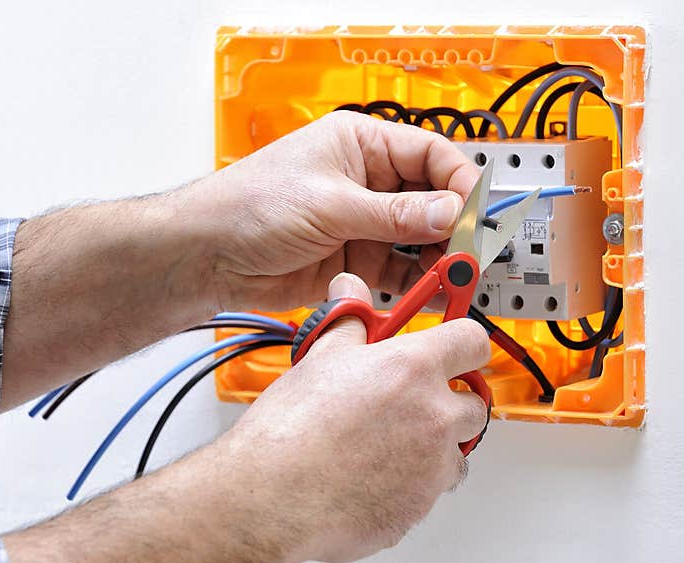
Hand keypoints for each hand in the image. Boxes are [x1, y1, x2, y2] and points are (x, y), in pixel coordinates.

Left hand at [197, 111, 479, 310]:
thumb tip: (450, 213)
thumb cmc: (251, 206)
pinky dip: (416, 284)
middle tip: (469, 255)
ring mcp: (363, 224)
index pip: (432, 155)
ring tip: (453, 279)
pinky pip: (399, 272)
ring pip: (420, 241)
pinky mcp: (355, 261)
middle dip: (453, 228)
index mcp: (362, 146)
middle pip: (432, 201)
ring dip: (439, 260)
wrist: (210, 256)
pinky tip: (430, 294)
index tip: (474, 215)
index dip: (459, 184)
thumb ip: (394, 214)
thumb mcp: (331, 203)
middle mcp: (368, 183)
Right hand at [217, 272, 489, 562]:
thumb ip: (349, 321)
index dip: (461, 342)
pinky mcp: (422, 506)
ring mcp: (433, 464)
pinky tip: (371, 476)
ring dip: (432, 447)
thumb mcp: (319, 357)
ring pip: (456, 450)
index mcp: (413, 368)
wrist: (274, 497)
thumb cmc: (290, 431)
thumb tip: (350, 289)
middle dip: (446, 402)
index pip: (472, 340)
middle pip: (474, 402)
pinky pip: (432, 489)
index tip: (452, 347)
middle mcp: (435, 414)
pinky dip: (412, 483)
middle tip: (407, 405)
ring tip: (383, 447)